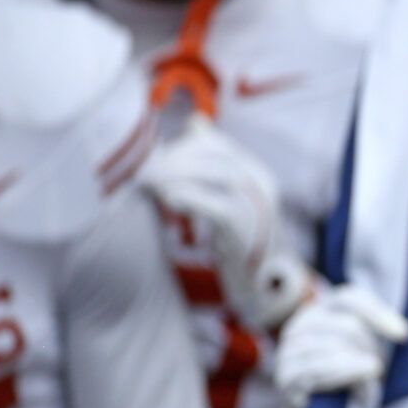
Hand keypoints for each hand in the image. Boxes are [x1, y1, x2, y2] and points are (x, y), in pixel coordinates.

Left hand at [141, 114, 309, 329]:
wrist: (264, 285)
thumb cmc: (240, 240)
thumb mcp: (230, 197)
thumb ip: (215, 164)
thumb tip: (195, 123)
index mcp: (257, 174)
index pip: (217, 144)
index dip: (180, 148)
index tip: (154, 162)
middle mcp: (262, 187)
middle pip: (216, 157)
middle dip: (174, 160)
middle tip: (144, 172)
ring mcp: (258, 209)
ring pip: (218, 176)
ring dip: (177, 176)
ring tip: (150, 185)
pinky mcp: (247, 232)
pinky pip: (219, 207)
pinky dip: (190, 199)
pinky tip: (169, 202)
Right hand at [272, 284, 407, 407]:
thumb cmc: (348, 377)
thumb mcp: (365, 349)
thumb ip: (377, 331)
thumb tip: (402, 331)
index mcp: (321, 310)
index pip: (350, 299)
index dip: (379, 313)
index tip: (405, 335)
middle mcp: (301, 324)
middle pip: (348, 326)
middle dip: (370, 348)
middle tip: (377, 369)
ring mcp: (289, 349)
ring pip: (334, 346)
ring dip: (358, 367)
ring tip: (367, 383)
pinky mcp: (286, 376)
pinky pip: (319, 370)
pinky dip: (344, 376)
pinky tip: (359, 389)